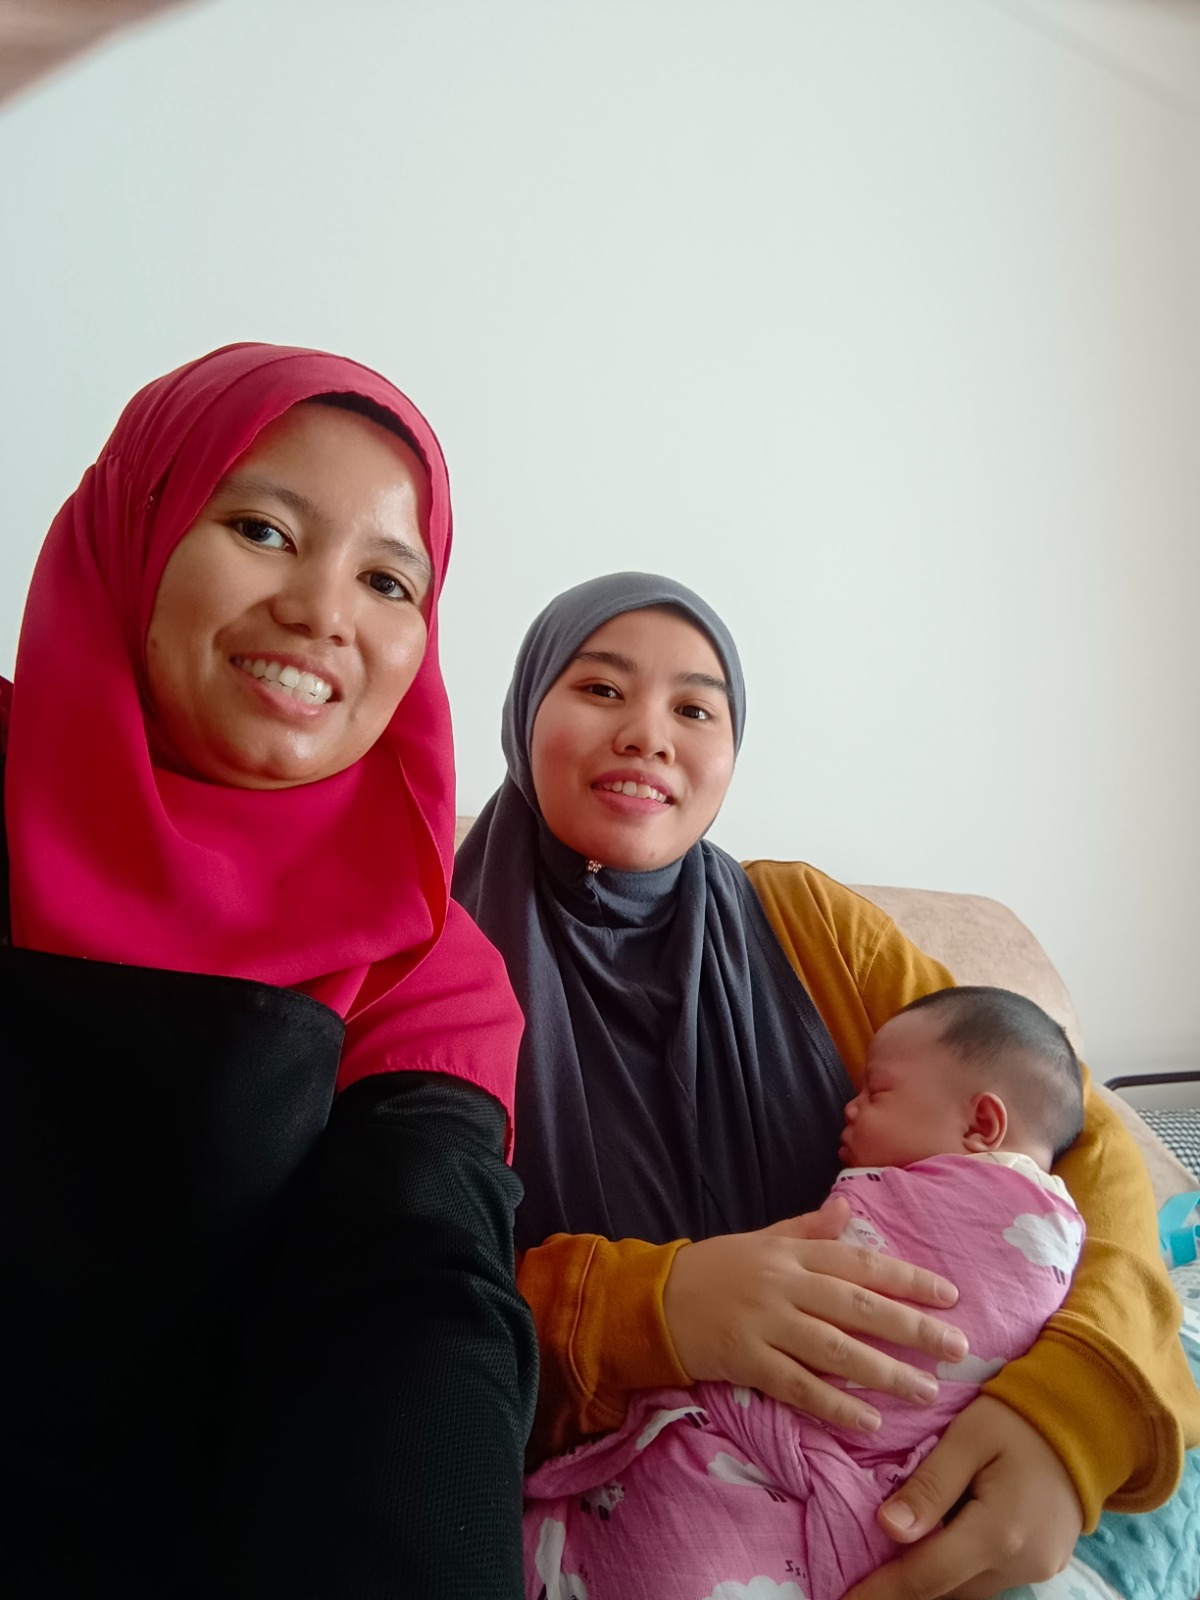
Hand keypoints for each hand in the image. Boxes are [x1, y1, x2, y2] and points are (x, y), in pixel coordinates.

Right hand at [662, 1202, 965, 1432]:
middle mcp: (784, 1285)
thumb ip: (808, 1229)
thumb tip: (849, 1209)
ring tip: (927, 1390)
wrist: (653, 1299)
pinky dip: (835, 1405)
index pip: (860, 1263)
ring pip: (835, 1350)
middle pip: (857, 1306)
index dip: (907, 1278)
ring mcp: (765, 1324)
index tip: (949, 1295)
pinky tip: (869, 1421)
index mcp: (791, 1254)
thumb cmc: (716, 1267)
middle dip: (912, 1327)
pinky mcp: (746, 1361)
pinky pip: (798, 1386)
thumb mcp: (762, 1239)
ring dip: (885, 1372)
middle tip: (958, 1347)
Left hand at [843, 1395, 1083, 1598]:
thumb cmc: (1019, 1417)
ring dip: (930, 1578)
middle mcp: (1022, 1564)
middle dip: (901, 1587)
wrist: (1087, 1421)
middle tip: (860, 1577)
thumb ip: (930, 1485)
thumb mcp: (969, 1437)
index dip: (880, 1591)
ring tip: (890, 1563)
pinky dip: (957, 1569)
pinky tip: (934, 1547)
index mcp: (1000, 1532)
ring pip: (966, 1590)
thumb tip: (887, 1528)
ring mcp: (1037, 1569)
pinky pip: (987, 1580)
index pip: (926, 1576)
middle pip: (945, 1590)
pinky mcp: (1043, 1565)